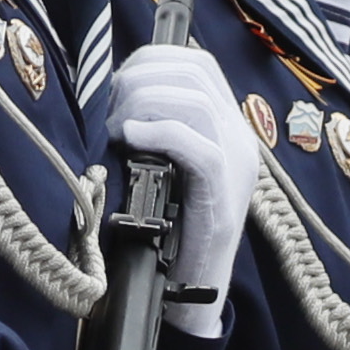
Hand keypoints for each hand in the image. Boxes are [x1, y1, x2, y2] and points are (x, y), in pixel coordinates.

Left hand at [104, 43, 255, 338]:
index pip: (198, 64)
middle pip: (195, 73)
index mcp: (227, 127)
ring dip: (143, 103)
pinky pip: (196, 146)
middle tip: (111, 110)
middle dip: (141, 78)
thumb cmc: (167, 229)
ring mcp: (236, 165)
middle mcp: (239, 138)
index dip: (153, 59)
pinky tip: (130, 137)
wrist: (193, 290)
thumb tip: (111, 96)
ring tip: (117, 129)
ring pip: (196, 101)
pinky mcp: (222, 196)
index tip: (118, 80)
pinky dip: (158, 132)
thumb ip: (153, 130)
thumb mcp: (161, 166)